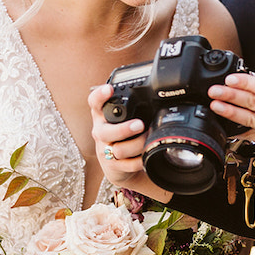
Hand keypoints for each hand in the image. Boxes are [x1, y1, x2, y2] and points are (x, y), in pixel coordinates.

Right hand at [87, 85, 172, 201]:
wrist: (117, 164)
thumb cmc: (123, 135)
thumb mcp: (124, 118)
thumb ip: (134, 108)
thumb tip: (159, 97)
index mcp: (102, 116)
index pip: (94, 103)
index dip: (99, 96)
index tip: (109, 89)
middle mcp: (100, 132)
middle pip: (104, 132)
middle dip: (123, 129)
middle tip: (140, 125)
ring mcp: (105, 150)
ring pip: (118, 150)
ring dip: (137, 145)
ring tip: (148, 140)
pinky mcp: (113, 166)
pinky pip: (128, 165)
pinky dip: (140, 160)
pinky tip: (146, 154)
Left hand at [208, 74, 254, 174]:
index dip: (247, 83)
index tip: (231, 78)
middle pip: (254, 104)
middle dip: (231, 96)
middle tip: (215, 90)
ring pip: (249, 121)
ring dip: (229, 113)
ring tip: (215, 106)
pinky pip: (252, 136)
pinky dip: (238, 130)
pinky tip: (225, 126)